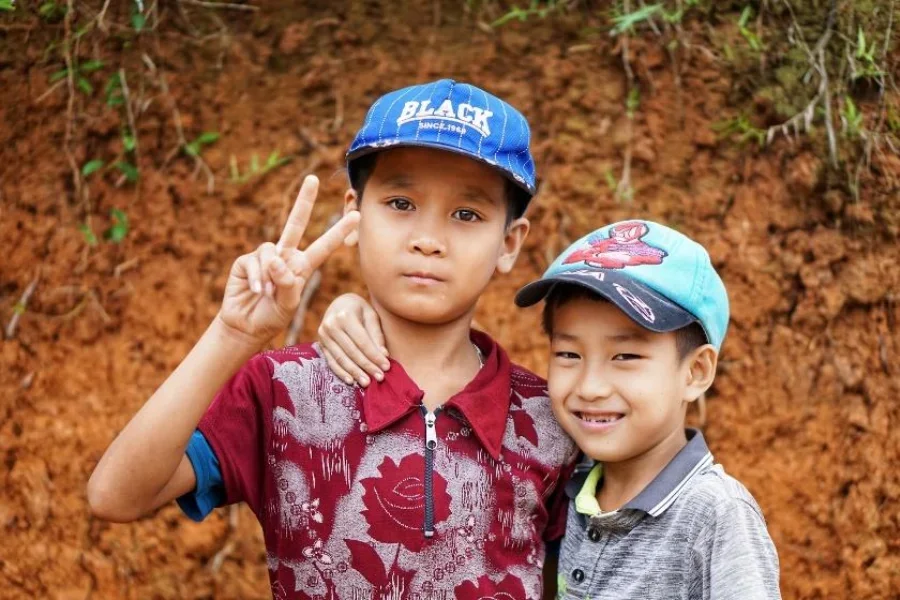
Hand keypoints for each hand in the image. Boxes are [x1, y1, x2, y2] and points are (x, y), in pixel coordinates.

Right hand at [217, 175, 359, 345]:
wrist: (246, 326)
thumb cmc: (272, 316)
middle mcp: (285, 257)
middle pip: (296, 223)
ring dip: (270, 275)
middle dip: (304, 200)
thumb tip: (277, 260)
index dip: (339, 232)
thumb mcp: (288, 305)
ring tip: (266, 293)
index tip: (356, 216)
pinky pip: (255, 261)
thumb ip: (287, 284)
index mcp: (302, 267)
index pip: (324, 246)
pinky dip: (257, 277)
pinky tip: (255, 290)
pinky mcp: (247, 261)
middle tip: (313, 179)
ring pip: (271, 252)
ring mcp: (265, 257)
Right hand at [318, 293, 389, 386]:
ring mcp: (323, 335)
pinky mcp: (321, 344)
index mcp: (345, 316)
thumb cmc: (359, 310)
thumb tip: (384, 355)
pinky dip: (341, 372)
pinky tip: (351, 381)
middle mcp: (331, 325)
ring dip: (355, 372)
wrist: (339, 303)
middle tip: (379, 378)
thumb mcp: (371, 315)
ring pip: (341, 358)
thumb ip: (376, 335)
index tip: (386, 367)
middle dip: (367, 366)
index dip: (375, 356)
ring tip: (367, 383)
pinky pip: (331, 361)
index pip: (363, 341)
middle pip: (352, 351)